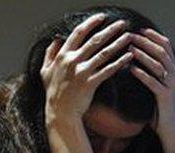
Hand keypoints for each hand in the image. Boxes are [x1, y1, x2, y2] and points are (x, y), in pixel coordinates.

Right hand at [40, 13, 133, 152]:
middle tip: (122, 23)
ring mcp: (82, 72)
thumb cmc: (53, 93)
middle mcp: (72, 61)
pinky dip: (119, 62)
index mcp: (62, 56)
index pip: (78, 33)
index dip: (91, 23)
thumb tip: (55, 40)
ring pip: (104, 53)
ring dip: (118, 43)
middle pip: (95, 40)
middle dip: (110, 30)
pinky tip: (129, 57)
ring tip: (129, 36)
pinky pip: (108, 70)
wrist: (60, 113)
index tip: (102, 17)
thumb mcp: (44, 71)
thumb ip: (49, 54)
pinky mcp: (91, 83)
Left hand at [129, 28, 174, 152]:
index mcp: (173, 70)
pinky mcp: (165, 96)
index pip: (166, 46)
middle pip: (161, 52)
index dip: (154, 36)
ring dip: (143, 55)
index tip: (140, 30)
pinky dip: (141, 73)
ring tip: (129, 48)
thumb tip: (135, 59)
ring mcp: (171, 85)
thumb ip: (151, 72)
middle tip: (131, 36)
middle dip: (146, 42)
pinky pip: (152, 81)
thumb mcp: (156, 85)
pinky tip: (131, 68)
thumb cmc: (159, 107)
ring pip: (158, 64)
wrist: (169, 127)